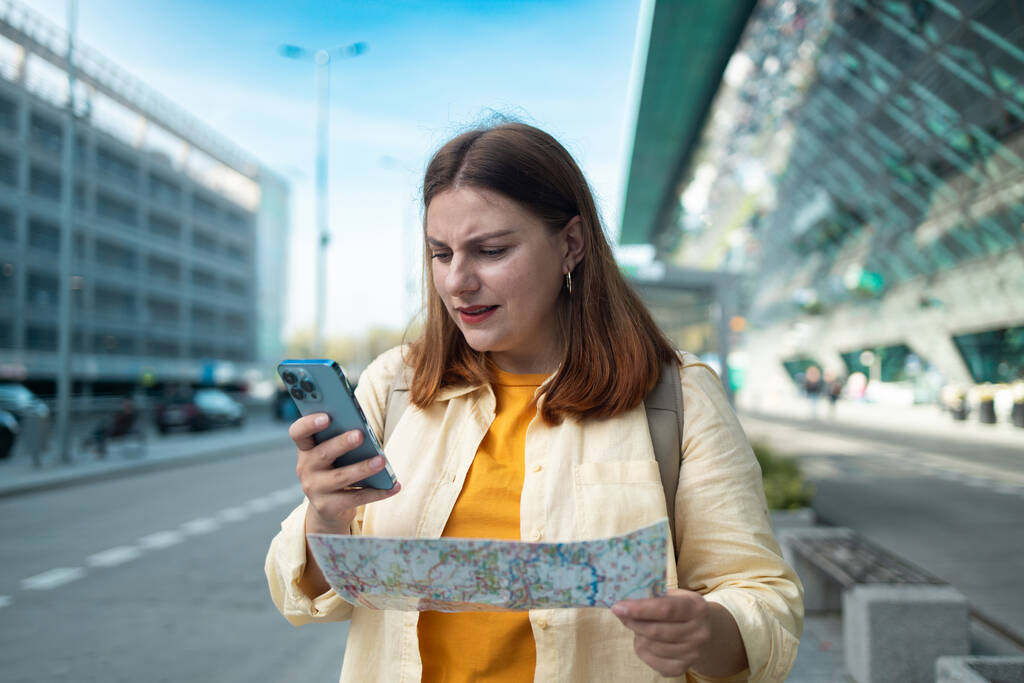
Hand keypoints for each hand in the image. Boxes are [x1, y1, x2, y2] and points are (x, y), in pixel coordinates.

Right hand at [290, 413, 400, 534]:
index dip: (309, 424)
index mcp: (306, 450)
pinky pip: (355, 498)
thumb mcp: (334, 455)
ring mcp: (315, 489)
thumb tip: (365, 431)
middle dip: (341, 443)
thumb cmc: (337, 469)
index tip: (327, 416)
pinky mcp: (328, 507)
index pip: (298, 433)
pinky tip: (394, 486)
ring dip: (362, 468)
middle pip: (322, 453)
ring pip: (340, 477)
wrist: (328, 509)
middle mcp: (305, 468)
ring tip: (381, 461)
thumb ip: (342, 440)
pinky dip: (377, 492)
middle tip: (359, 435)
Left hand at [612, 589, 711, 677]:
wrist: (705, 631)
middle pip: (656, 630)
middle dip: (633, 622)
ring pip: (651, 646)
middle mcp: (699, 633)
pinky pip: (651, 660)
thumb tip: (624, 601)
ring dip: (639, 634)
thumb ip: (653, 597)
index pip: (666, 609)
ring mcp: (692, 653)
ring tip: (640, 626)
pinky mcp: (682, 668)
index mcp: (697, 608)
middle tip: (620, 613)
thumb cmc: (682, 608)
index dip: (640, 609)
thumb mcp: (675, 595)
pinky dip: (642, 648)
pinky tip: (645, 639)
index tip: (618, 607)